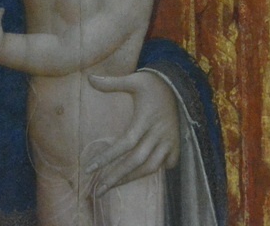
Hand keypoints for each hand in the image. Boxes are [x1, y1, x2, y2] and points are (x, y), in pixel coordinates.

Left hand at [85, 71, 179, 195]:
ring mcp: (169, 141)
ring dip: (131, 178)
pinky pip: (167, 164)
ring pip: (151, 167)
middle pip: (136, 161)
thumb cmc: (153, 83)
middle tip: (97, 191)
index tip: (89, 169)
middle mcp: (158, 133)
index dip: (107, 157)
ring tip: (112, 186)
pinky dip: (155, 170)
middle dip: (116, 177)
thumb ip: (112, 82)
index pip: (125, 144)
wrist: (181, 84)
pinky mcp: (176, 144)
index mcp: (145, 120)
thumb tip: (89, 78)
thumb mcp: (134, 80)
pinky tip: (140, 174)